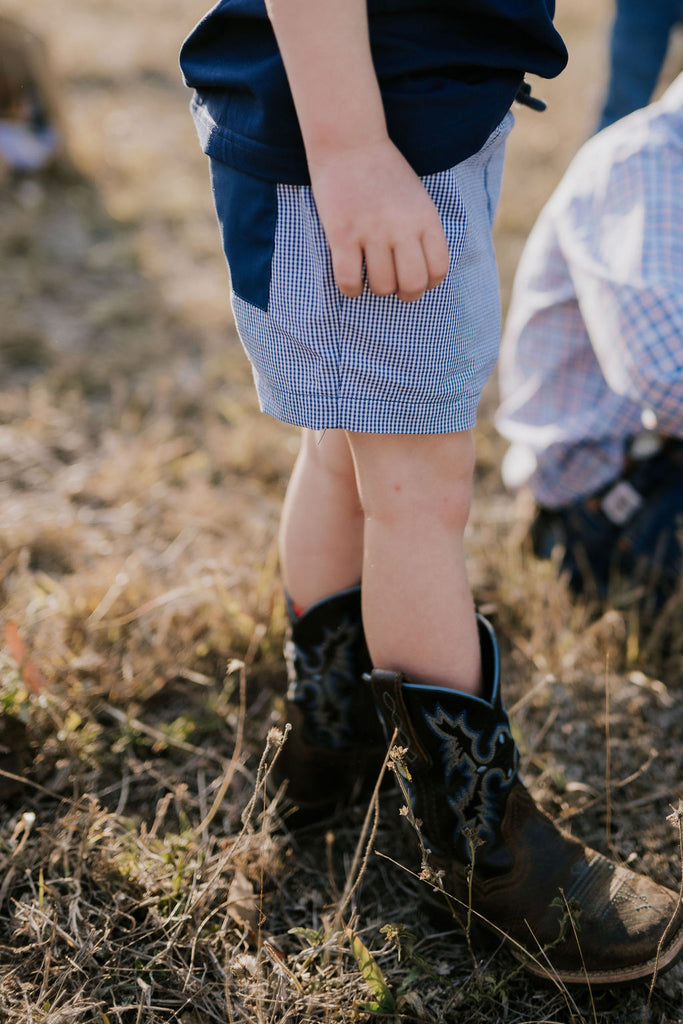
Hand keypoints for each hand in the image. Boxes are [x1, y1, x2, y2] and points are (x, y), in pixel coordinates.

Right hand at [309, 138, 449, 302]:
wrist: (349, 142)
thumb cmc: (384, 172)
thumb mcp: (418, 198)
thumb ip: (422, 230)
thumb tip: (421, 270)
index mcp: (425, 218)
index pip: (438, 269)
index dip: (428, 283)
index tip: (416, 279)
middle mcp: (402, 227)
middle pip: (412, 284)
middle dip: (405, 294)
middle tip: (394, 285)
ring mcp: (371, 232)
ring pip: (381, 286)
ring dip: (376, 289)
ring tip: (370, 277)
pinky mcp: (342, 235)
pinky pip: (349, 281)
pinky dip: (351, 289)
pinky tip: (351, 280)